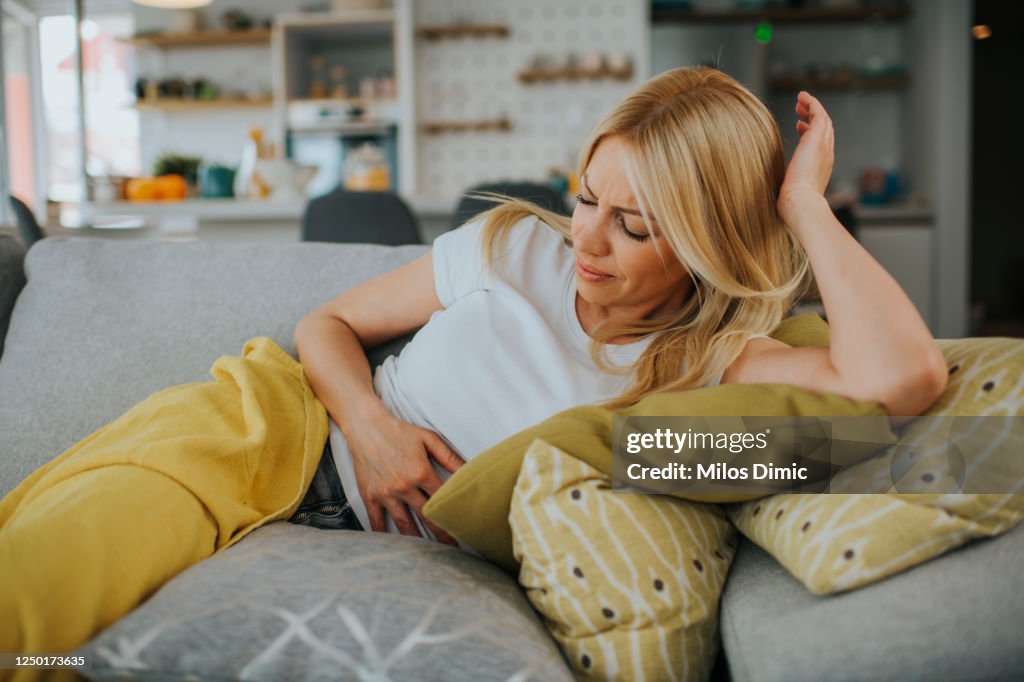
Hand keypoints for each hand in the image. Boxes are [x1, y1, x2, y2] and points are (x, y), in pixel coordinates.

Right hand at [344, 408, 463, 544]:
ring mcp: (386, 493)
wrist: (366, 426)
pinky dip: (385, 536)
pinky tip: (395, 546)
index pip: (442, 500)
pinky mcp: (370, 496)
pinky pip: (377, 521)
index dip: (454, 514)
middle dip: (441, 534)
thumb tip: (470, 469)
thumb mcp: (428, 439)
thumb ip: (450, 457)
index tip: (463, 526)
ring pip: (405, 524)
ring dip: (418, 540)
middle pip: (427, 516)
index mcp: (421, 472)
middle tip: (452, 547)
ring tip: (429, 553)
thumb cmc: (399, 431)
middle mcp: (404, 486)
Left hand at [778, 91, 834, 225]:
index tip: (799, 127)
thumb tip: (771, 191)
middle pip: (825, 130)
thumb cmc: (791, 206)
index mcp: (820, 169)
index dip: (810, 133)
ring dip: (812, 108)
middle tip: (800, 110)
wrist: (799, 203)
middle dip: (813, 117)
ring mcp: (823, 146)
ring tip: (800, 101)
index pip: (820, 145)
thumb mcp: (789, 193)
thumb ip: (785, 187)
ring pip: (823, 119)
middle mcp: (825, 156)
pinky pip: (818, 113)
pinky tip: (802, 96)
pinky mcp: (816, 138)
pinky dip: (812, 103)